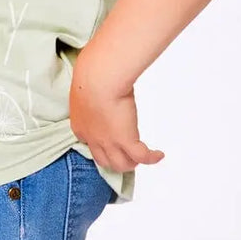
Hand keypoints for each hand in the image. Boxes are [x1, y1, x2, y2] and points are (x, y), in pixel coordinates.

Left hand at [68, 42, 163, 172]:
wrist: (98, 79)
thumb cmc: (92, 74)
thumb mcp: (86, 85)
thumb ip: (91, 87)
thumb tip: (98, 75)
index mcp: (81, 126)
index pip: (90, 145)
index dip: (100, 146)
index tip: (109, 140)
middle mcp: (93, 139)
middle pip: (105, 161)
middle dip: (116, 160)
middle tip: (127, 154)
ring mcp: (109, 142)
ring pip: (122, 165)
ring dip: (132, 162)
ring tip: (143, 156)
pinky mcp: (126, 141)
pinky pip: (142, 157)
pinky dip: (151, 158)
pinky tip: (159, 155)